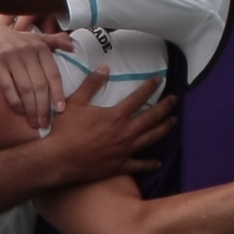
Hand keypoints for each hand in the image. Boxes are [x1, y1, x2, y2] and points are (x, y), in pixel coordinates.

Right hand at [0, 19, 70, 126]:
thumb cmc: (14, 40)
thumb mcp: (35, 38)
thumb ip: (54, 41)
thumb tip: (72, 46)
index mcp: (40, 47)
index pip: (53, 74)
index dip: (57, 93)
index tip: (60, 110)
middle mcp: (28, 51)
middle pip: (40, 85)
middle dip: (43, 107)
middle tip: (45, 122)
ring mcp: (11, 57)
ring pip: (25, 88)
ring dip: (30, 108)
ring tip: (33, 122)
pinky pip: (8, 86)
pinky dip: (14, 101)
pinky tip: (18, 111)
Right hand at [29, 70, 173, 184]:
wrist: (59, 159)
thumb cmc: (66, 130)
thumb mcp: (76, 102)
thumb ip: (91, 84)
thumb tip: (105, 68)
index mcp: (116, 116)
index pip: (138, 98)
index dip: (150, 87)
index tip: (159, 80)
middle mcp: (125, 133)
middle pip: (152, 118)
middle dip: (165, 107)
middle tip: (174, 100)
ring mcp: (125, 151)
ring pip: (151, 139)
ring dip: (164, 129)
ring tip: (173, 122)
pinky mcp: (120, 166)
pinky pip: (139, 165)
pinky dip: (150, 164)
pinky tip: (158, 162)